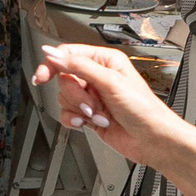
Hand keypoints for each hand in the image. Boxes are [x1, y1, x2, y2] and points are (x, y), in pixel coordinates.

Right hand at [33, 43, 184, 167]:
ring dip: (79, 109)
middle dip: (76, 95)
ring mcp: (92, 97)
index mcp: (104, 61)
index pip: (67, 54)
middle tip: (90, 104)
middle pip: (64, 78)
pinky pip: (67, 113)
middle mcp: (97, 77)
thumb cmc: (144, 110)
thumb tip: (54, 54)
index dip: (52, 64)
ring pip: (64, 97)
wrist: (153, 140)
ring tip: (98, 115)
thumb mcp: (110, 82)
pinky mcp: (88, 114)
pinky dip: (74, 120)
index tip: (42, 76)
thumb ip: (79, 66)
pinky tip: (86, 123)